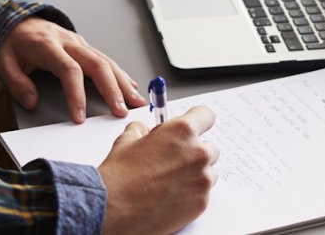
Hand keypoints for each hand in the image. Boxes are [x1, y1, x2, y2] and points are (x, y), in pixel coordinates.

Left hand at [0, 17, 146, 122]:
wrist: (13, 18)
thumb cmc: (10, 41)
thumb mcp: (3, 63)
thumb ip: (17, 83)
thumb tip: (32, 102)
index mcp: (48, 46)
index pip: (69, 70)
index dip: (76, 95)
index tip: (80, 117)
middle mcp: (68, 42)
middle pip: (97, 64)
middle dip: (112, 89)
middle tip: (121, 111)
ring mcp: (78, 42)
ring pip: (106, 61)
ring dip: (123, 82)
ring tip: (136, 101)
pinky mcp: (83, 46)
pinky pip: (105, 59)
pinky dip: (119, 74)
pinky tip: (130, 85)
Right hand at [97, 106, 218, 233]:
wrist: (114, 208)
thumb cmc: (120, 175)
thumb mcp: (127, 140)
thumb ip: (143, 130)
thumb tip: (145, 131)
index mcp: (182, 131)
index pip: (206, 116)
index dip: (198, 121)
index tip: (194, 127)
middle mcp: (197, 153)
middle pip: (210, 147)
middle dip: (195, 152)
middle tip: (175, 160)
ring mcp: (202, 180)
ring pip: (209, 172)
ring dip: (196, 174)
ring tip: (171, 181)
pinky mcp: (201, 202)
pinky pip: (204, 193)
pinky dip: (192, 193)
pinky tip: (171, 195)